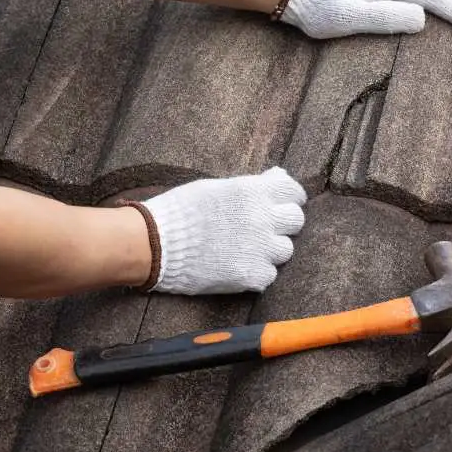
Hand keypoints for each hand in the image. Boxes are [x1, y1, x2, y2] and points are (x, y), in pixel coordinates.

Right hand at [140, 166, 306, 293]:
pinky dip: (257, 271)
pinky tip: (238, 264)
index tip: (283, 204)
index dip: (290, 198)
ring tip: (247, 248)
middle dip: (283, 223)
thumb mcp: (217, 187)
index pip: (293, 192)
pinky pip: (269, 274)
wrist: (156, 243)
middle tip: (265, 228)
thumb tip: (279, 176)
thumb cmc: (181, 210)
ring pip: (285, 250)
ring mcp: (259, 249)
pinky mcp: (251, 275)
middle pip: (295, 221)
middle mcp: (262, 218)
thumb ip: (251, 185)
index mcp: (253, 192)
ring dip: (270, 249)